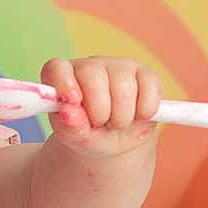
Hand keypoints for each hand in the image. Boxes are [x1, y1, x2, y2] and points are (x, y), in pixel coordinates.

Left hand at [41, 56, 160, 157]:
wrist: (116, 141)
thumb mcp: (76, 137)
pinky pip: (150, 88)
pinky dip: (145, 111)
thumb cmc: (89, 134)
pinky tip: (138, 116)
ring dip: (122, 116)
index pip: (57, 68)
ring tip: (117, 123)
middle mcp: (90, 66)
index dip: (64, 82)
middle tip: (100, 124)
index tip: (73, 102)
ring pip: (123, 85)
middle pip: (93, 76)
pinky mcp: (146, 74)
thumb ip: (70, 126)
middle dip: (99, 111)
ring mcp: (119, 67)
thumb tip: (68, 113)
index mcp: (64, 78)